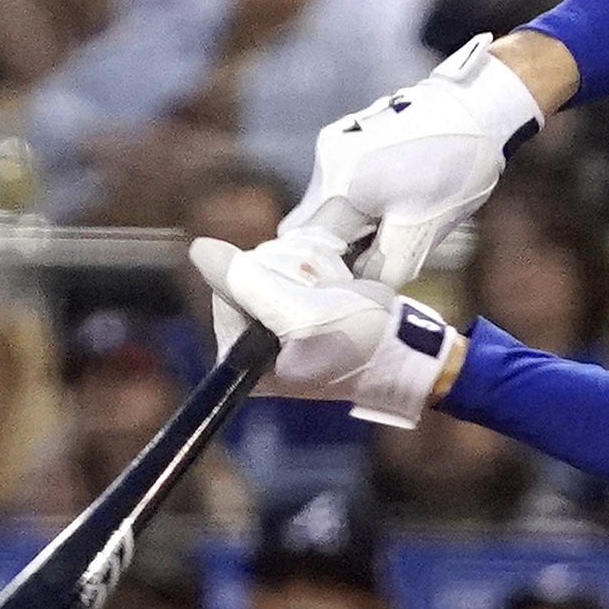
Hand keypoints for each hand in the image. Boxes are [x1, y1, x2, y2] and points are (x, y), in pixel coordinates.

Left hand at [192, 234, 464, 427]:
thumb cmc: (361, 341)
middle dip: (290, 270)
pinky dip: (315, 264)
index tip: (306, 293)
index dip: (266, 277)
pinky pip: (289, 267)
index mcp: (243, 358)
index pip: (227, 289)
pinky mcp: (297, 309)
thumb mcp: (301, 313)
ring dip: (307, 264)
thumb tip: (198, 250)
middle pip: (248, 274)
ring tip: (339, 287)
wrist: (411, 351)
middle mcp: (252, 344)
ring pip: (270, 265)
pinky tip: (338, 280)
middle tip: (329, 290)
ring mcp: (275, 326)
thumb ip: (246, 283)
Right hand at [286, 36, 550, 290]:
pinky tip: (392, 209)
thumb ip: (384, 267)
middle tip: (371, 269)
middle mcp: (326, 164)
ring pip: (325, 208)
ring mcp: (334, 147)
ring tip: (391, 236)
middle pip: (309, 228)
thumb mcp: (421, 230)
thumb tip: (360, 291)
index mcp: (340, 188)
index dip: (323, 274)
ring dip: (348, 231)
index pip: (306, 247)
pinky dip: (356, 208)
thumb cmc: (453, 168)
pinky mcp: (347, 140)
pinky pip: (339, 188)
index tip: (349, 291)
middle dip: (333, 254)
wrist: (476, 109)